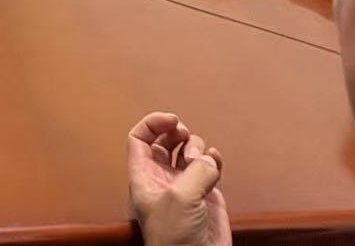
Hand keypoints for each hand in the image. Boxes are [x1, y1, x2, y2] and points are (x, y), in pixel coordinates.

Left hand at [127, 113, 229, 245]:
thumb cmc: (175, 238)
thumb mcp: (180, 197)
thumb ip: (195, 169)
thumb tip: (208, 158)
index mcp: (144, 176)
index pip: (139, 138)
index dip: (153, 123)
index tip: (172, 120)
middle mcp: (163, 178)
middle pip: (165, 141)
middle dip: (177, 133)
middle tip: (185, 136)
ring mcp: (186, 185)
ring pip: (189, 151)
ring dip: (197, 147)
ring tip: (201, 160)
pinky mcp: (207, 194)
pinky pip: (210, 165)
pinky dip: (214, 158)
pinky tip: (215, 163)